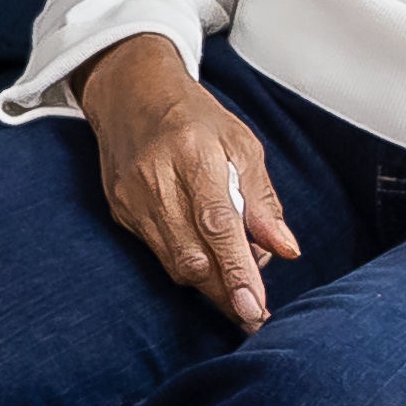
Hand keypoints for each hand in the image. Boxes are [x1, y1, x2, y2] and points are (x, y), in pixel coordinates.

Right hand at [73, 36, 299, 327]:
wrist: (130, 93)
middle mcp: (156, 179)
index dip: (237, 270)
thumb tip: (285, 249)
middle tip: (255, 312)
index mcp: (193, 154)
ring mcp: (132, 198)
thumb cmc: (195, 117)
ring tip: (237, 289)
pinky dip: (187, 264)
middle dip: (226, 291)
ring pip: (174, 263)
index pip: (217, 224)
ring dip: (210, 285)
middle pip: (193, 255)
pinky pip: (158, 253)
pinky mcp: (120, 211)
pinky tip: (206, 262)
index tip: (255, 307)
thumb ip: (262, 199)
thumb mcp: (242, 144)